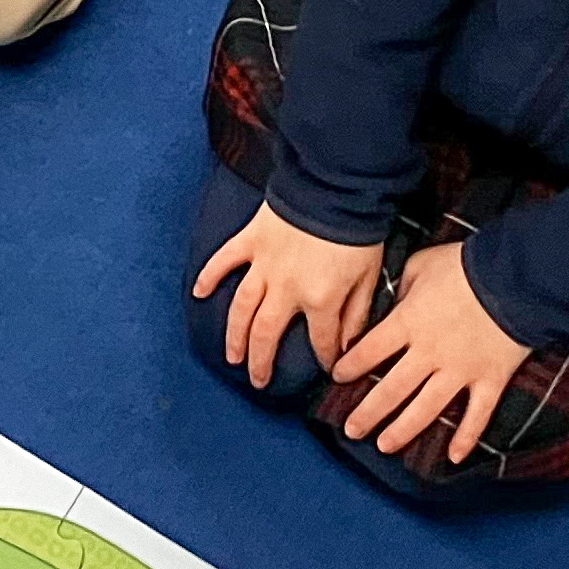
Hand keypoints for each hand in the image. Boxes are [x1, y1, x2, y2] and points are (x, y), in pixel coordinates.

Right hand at [191, 203, 386, 386]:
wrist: (335, 188)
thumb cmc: (357, 231)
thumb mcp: (369, 277)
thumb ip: (356, 314)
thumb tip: (346, 343)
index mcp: (320, 300)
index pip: (321, 341)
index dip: (324, 358)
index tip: (326, 368)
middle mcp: (286, 289)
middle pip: (267, 334)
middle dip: (261, 362)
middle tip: (257, 381)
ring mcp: (263, 265)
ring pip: (242, 309)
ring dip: (234, 335)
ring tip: (231, 356)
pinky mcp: (251, 241)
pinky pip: (224, 261)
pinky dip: (209, 276)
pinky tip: (199, 293)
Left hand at [329, 239, 532, 465]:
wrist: (515, 277)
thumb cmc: (465, 265)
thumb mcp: (421, 265)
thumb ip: (401, 286)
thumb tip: (392, 302)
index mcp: (408, 322)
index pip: (369, 350)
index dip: (351, 366)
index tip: (337, 378)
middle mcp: (429, 353)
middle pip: (392, 389)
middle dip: (368, 412)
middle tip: (352, 430)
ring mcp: (460, 371)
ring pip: (425, 408)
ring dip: (403, 430)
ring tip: (384, 446)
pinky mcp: (490, 380)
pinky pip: (477, 416)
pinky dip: (466, 438)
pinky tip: (452, 458)